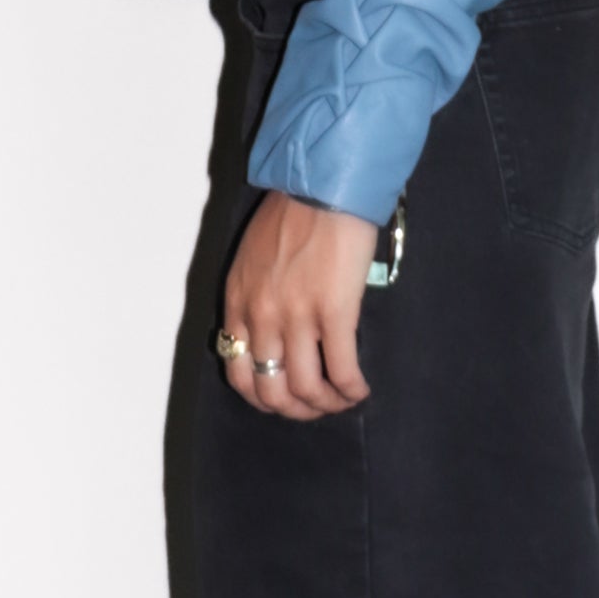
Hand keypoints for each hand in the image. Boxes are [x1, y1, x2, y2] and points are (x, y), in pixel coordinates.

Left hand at [219, 190, 378, 420]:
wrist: (324, 187)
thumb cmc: (294, 213)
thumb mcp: (254, 258)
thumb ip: (256, 297)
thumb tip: (274, 332)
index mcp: (238, 302)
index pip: (237, 372)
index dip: (262, 398)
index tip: (284, 399)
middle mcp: (262, 315)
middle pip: (271, 390)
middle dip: (296, 410)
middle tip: (316, 408)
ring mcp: (296, 316)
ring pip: (306, 388)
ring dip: (327, 404)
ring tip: (343, 400)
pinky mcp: (333, 312)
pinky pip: (341, 369)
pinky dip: (352, 389)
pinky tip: (360, 389)